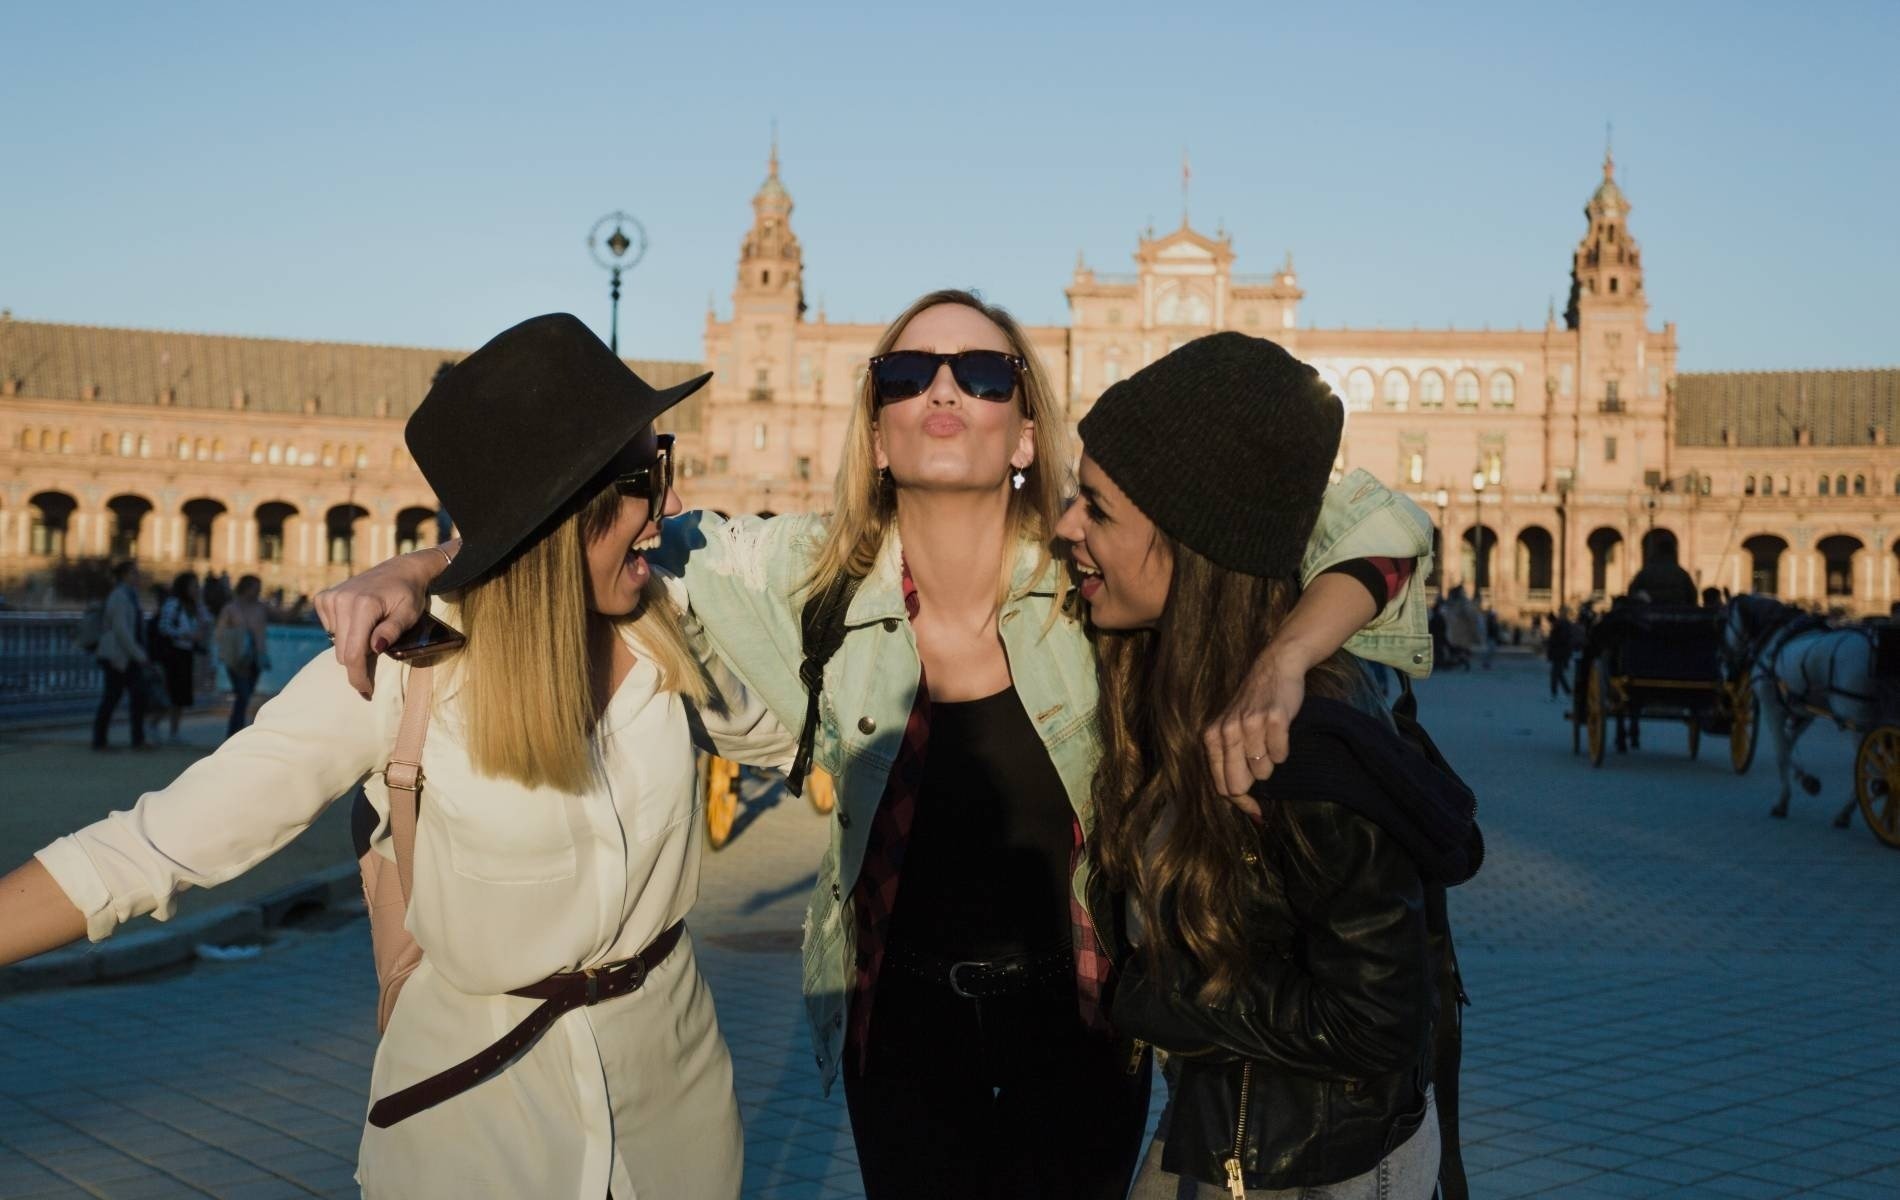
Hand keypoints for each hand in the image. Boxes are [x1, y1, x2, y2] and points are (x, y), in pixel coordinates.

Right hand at [313, 549, 444, 697]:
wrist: (399, 569)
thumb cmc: (408, 594)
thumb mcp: (409, 614)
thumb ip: (392, 631)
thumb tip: (374, 649)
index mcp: (364, 605)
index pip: (353, 653)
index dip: (358, 676)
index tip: (365, 692)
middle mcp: (342, 600)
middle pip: (342, 652)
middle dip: (358, 663)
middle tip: (376, 660)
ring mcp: (330, 598)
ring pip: (334, 642)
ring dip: (352, 645)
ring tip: (371, 631)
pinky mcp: (323, 598)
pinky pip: (329, 629)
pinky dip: (343, 632)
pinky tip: (358, 620)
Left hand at [1203, 645, 1306, 802]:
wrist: (1275, 668)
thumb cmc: (1253, 706)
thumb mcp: (1231, 731)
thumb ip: (1230, 764)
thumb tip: (1247, 808)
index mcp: (1212, 737)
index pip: (1222, 786)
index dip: (1240, 801)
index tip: (1255, 810)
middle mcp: (1228, 731)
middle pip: (1239, 783)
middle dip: (1253, 783)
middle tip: (1262, 765)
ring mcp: (1251, 724)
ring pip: (1263, 771)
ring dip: (1270, 762)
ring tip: (1268, 740)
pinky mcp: (1274, 719)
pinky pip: (1280, 755)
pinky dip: (1283, 750)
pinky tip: (1278, 733)